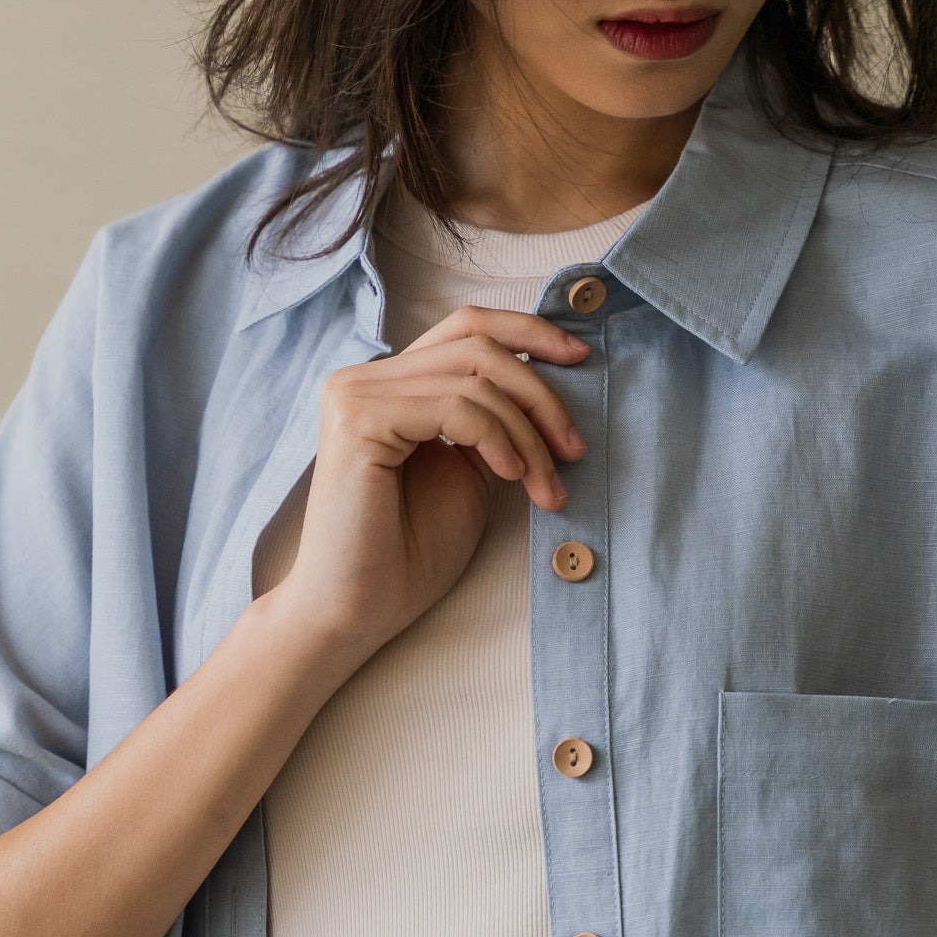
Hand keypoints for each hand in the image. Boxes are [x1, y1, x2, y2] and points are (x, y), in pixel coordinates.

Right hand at [273, 305, 590, 660]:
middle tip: (575, 449)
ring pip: (474, 378)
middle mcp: (365, 376)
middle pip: (478, 347)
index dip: (529, 332)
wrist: (360, 610)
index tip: (581, 356)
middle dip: (542, 394)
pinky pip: (454, 407)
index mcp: (391, 383)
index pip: (466, 326)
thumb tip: (553, 382)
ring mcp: (355, 392)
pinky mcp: (357, 418)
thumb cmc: (410, 552)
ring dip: (529, 432)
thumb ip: (497, 422)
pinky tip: (512, 476)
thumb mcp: (472, 471)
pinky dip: (498, 439)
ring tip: (548, 486)